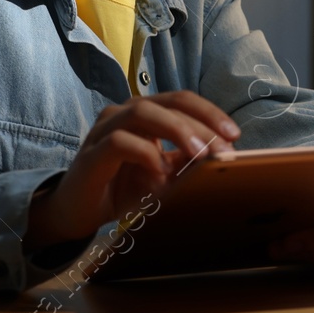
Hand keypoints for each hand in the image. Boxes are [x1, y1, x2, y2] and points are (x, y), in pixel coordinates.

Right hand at [24, 91, 239, 250]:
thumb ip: (186, 161)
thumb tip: (221, 155)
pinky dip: (145, 154)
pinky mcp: (92, 153)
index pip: (183, 100)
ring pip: (144, 113)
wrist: (79, 212)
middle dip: (202, 122)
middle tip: (223, 148)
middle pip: (170, 102)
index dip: (211, 113)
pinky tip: (160, 173)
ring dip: (177, 131)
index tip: (234, 136)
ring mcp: (106, 129)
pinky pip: (120, 142)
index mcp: (147, 113)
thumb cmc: (123, 189)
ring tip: (199, 154)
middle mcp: (125, 113)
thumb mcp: (164, 175)